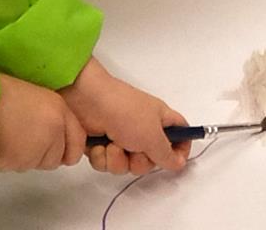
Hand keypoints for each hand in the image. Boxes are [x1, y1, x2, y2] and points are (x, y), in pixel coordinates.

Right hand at [0, 73, 85, 171]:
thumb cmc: (2, 91)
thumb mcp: (39, 95)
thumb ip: (55, 117)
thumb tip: (57, 138)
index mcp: (60, 113)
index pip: (78, 144)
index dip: (66, 146)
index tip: (54, 143)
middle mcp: (53, 134)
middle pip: (55, 159)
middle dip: (43, 152)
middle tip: (24, 133)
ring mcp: (35, 151)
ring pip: (35, 164)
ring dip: (25, 156)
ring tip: (9, 133)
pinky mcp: (14, 162)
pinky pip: (15, 167)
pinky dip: (8, 158)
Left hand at [59, 57, 190, 175]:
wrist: (85, 99)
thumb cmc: (123, 111)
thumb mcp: (152, 135)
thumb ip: (167, 154)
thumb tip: (179, 163)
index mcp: (160, 120)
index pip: (180, 136)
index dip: (180, 150)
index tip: (173, 160)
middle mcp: (141, 129)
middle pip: (150, 161)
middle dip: (140, 162)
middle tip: (133, 151)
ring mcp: (120, 137)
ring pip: (126, 166)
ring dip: (118, 160)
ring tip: (112, 145)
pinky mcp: (99, 143)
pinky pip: (106, 163)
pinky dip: (101, 157)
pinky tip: (97, 145)